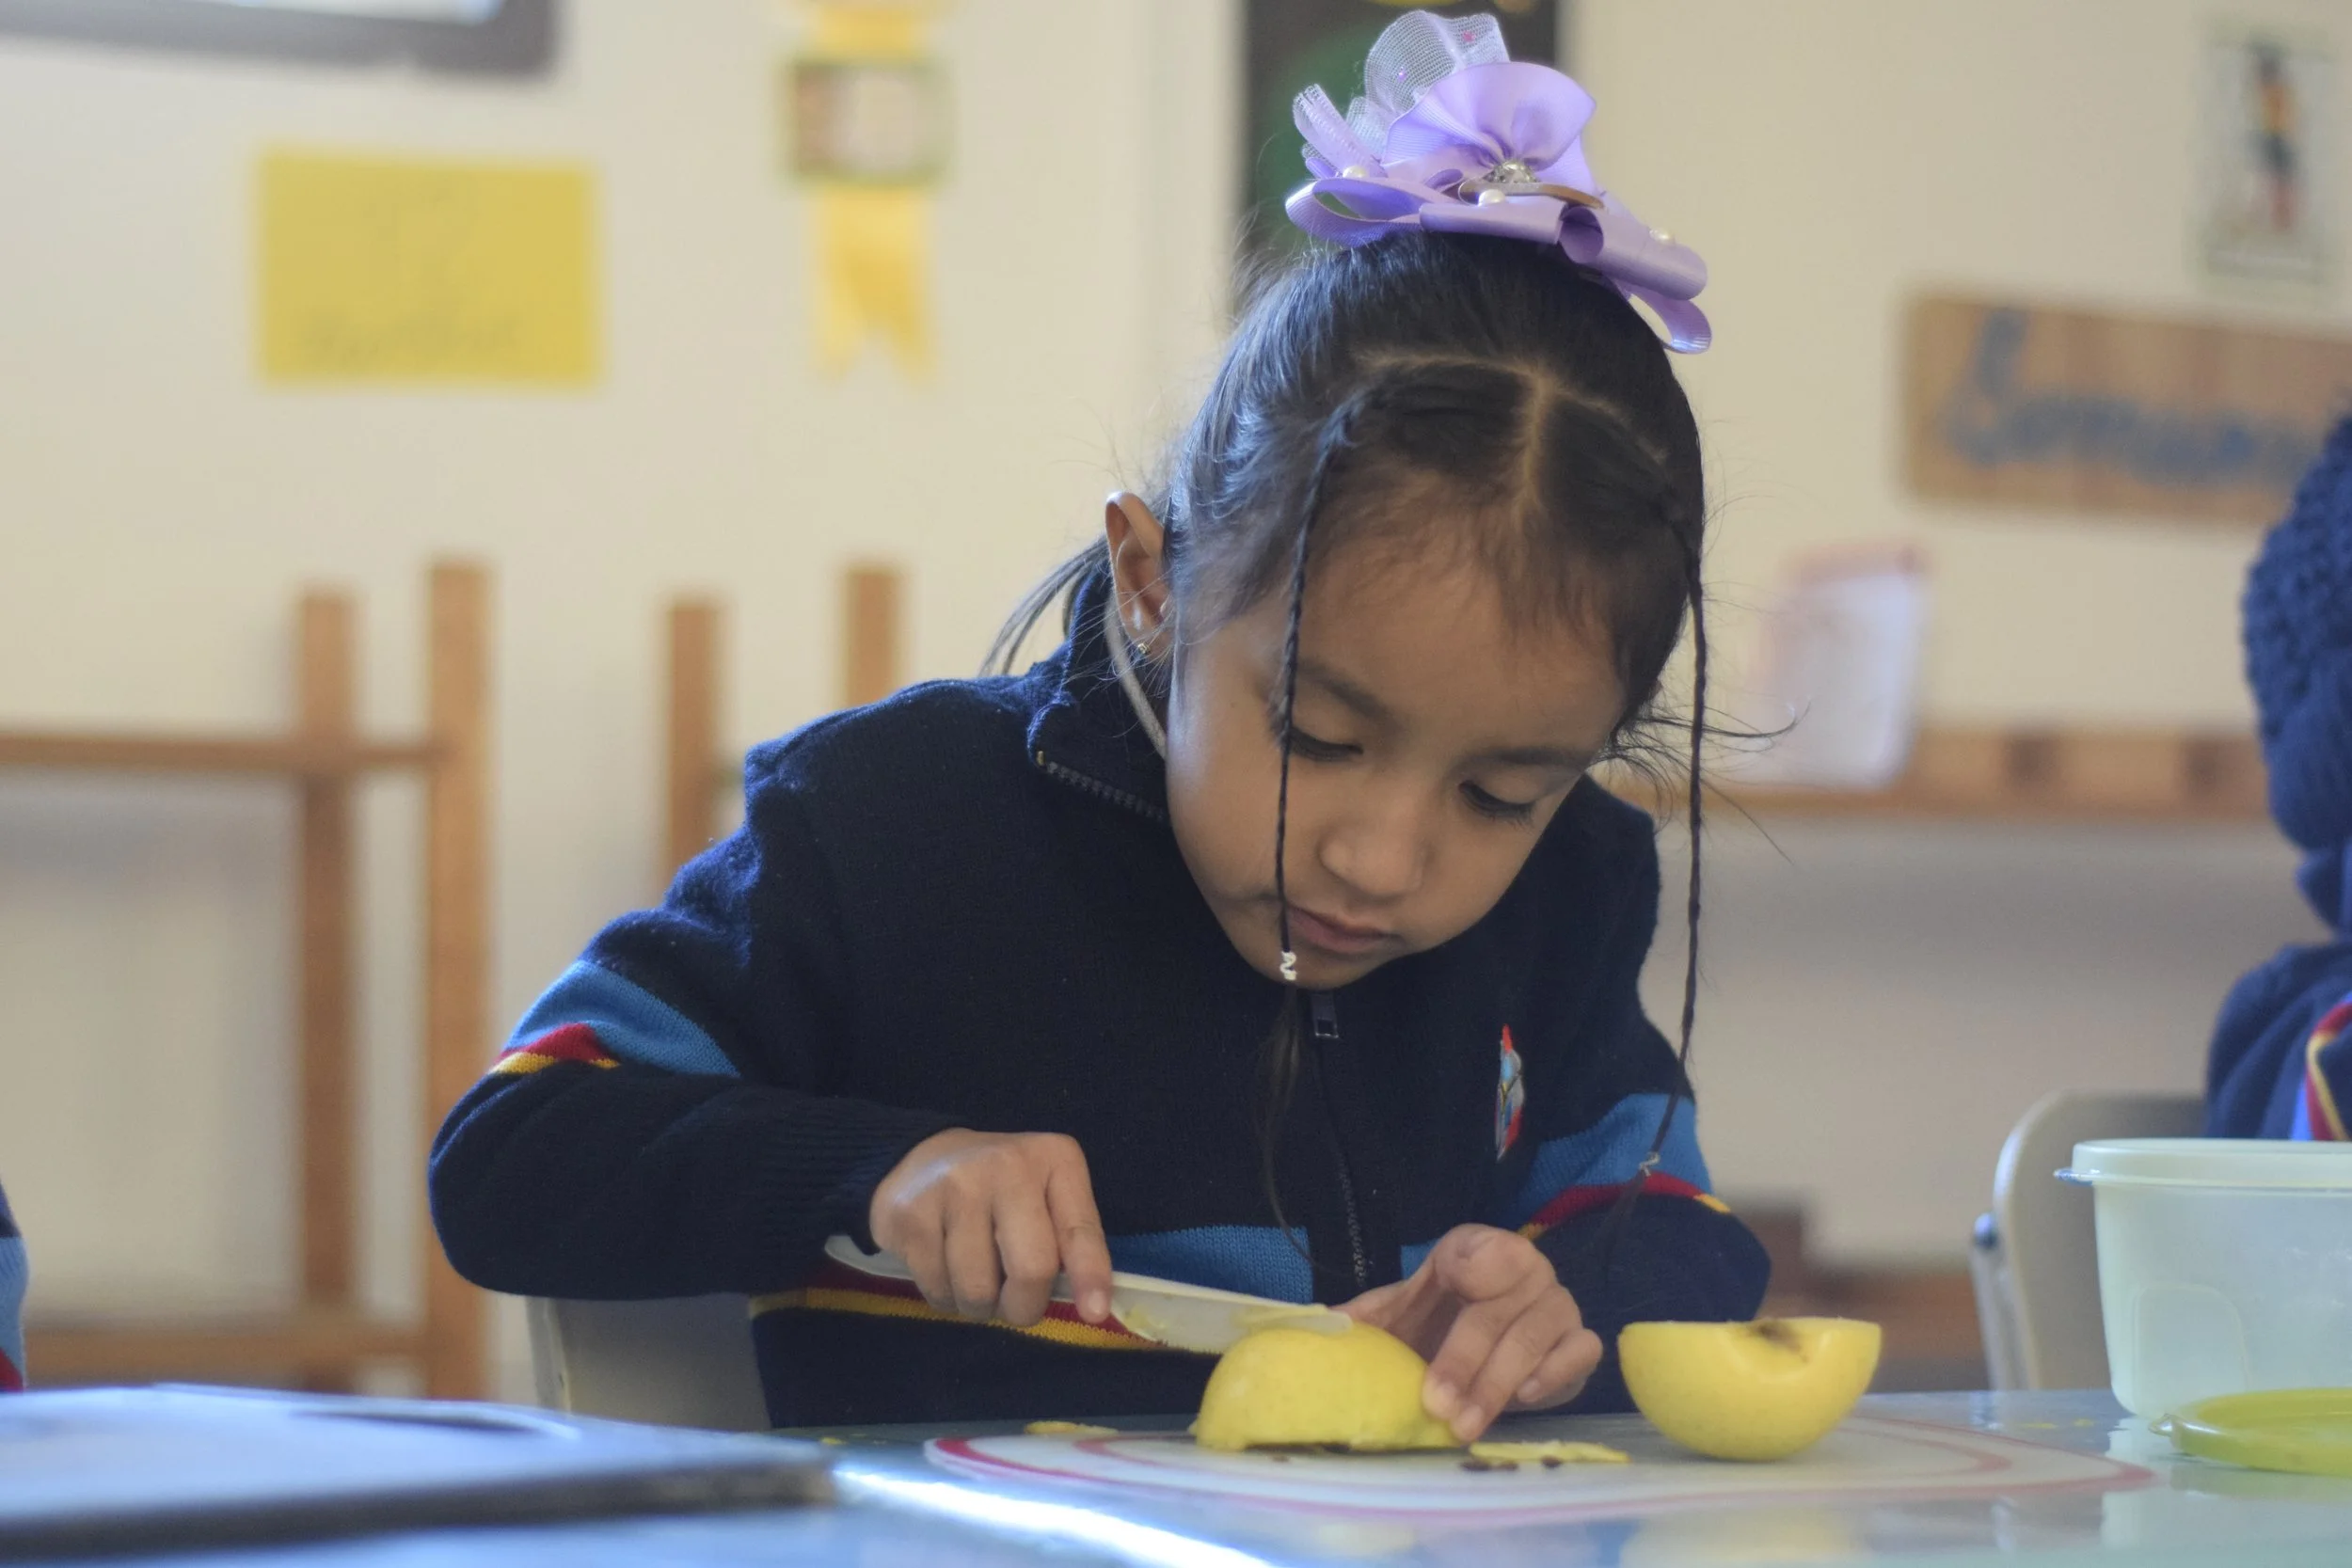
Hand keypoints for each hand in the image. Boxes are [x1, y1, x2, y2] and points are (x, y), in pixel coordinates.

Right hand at [867, 1128, 1113, 1328]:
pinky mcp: (909, 1214)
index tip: (1095, 1312)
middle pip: (1031, 1269)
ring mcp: (953, 1187)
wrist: (920, 1159)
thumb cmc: (1000, 1189)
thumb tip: (1092, 1308)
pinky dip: (945, 1296)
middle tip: (1014, 1304)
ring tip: (975, 1277)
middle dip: (1025, 1306)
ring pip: (978, 1291)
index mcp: (1054, 1159)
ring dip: (979, 1305)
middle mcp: (1006, 1166)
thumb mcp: (1046, 1196)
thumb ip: (1068, 1241)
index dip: (1089, 1275)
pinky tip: (944, 1266)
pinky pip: (937, 1290)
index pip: (1079, 1229)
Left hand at [1340, 1224, 1601, 1442]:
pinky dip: (1553, 1375)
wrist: (1479, 1353)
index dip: (1471, 1264)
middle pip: (1498, 1310)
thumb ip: (1366, 1317)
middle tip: (1435, 1403)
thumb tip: (1323, 1325)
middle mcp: (1526, 1269)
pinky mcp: (1581, 1340)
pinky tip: (1523, 1398)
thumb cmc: (1434, 1325)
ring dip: (1496, 1385)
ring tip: (1462, 1424)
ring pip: (1534, 1338)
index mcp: (1478, 1250)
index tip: (1448, 1283)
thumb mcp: (1398, 1316)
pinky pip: (1580, 1351)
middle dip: (1464, 1360)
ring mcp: (1558, 1304)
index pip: (1485, 1246)